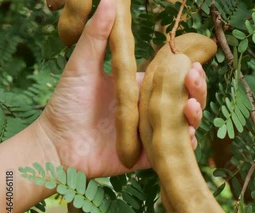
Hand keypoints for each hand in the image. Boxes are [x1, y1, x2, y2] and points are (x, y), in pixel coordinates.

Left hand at [35, 0, 206, 178]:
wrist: (56, 145)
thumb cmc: (67, 104)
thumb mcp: (82, 67)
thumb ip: (98, 37)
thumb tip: (110, 2)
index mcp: (141, 88)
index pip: (173, 77)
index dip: (188, 70)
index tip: (194, 61)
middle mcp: (152, 110)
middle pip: (186, 99)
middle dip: (198, 89)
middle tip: (196, 77)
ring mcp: (154, 133)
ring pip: (185, 123)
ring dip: (196, 114)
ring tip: (191, 106)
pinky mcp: (151, 155)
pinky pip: (175, 151)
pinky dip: (187, 145)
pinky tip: (189, 137)